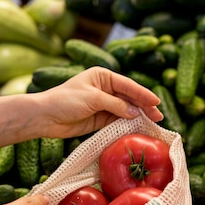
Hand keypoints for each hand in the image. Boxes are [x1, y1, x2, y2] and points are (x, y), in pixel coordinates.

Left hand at [37, 67, 163, 138]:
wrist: (46, 117)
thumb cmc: (65, 100)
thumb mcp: (93, 99)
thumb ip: (115, 105)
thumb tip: (134, 112)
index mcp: (102, 76)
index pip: (127, 85)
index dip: (143, 94)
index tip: (156, 102)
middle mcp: (105, 89)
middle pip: (130, 97)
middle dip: (144, 106)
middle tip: (158, 116)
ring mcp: (103, 104)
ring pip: (126, 110)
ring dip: (139, 116)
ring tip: (153, 123)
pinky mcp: (100, 119)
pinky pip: (118, 121)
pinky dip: (128, 124)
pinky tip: (138, 128)